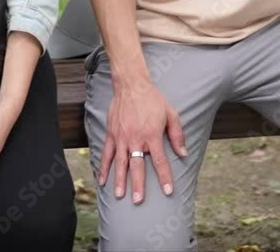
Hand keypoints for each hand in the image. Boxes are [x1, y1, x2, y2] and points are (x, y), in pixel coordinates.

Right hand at [97, 80, 186, 204]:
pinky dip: (103, 167)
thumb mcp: (171, 113)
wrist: (131, 84)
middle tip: (138, 201)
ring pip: (120, 162)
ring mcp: (121, 137)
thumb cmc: (152, 99)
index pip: (159, 161)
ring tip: (119, 195)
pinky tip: (102, 180)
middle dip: (138, 185)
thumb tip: (183, 154)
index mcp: (152, 135)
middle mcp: (135, 138)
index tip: (168, 191)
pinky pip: (106, 153)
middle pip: (137, 166)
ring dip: (119, 179)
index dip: (164, 177)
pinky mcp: (111, 133)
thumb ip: (177, 135)